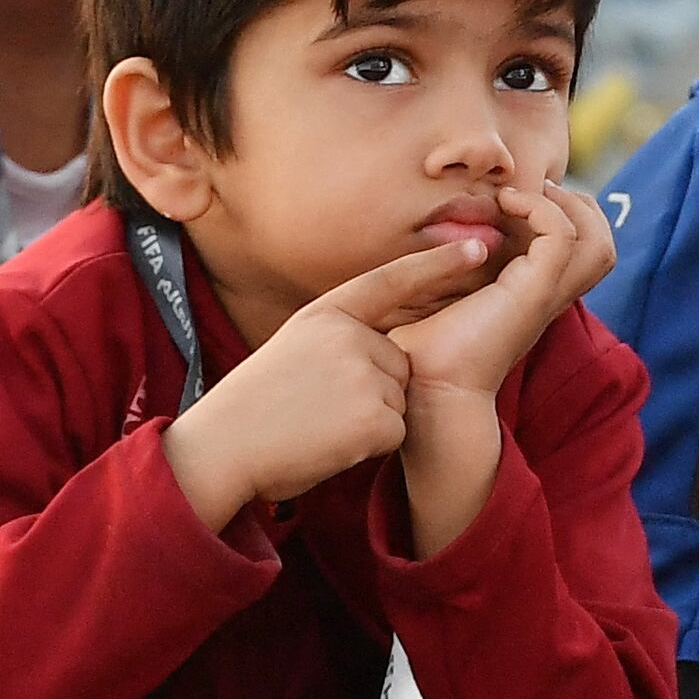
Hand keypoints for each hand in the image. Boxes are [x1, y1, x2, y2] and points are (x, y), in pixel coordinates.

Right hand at [161, 242, 489, 534]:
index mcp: (326, 313)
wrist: (222, 449)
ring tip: (317, 425)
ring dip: (368, 421)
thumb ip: (340, 337)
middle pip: (399, 363)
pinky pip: (395, 432)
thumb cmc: (255, 407)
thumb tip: (389, 347)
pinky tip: (330, 445)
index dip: (435, 265)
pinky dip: (368, 447)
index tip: (477, 250)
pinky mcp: (375, 417)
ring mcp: (364, 374)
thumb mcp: (294, 347)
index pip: (390, 282)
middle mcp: (349, 335)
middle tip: (316, 408)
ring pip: (398, 400)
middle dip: (373, 391)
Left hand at [392, 181, 614, 417]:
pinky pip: (562, 235)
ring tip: (521, 197)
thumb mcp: (438, 300)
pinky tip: (505, 205)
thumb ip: (445, 270)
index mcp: (533, 297)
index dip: (560, 213)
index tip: (512, 199)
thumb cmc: (422, 357)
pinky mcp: (534, 291)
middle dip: (578, 205)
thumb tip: (427, 234)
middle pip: (602, 246)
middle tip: (532, 192)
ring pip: (599, 243)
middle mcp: (549, 296)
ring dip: (567, 206)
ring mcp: (546, 294)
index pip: (580, 250)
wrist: (429, 393)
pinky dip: (540, 209)